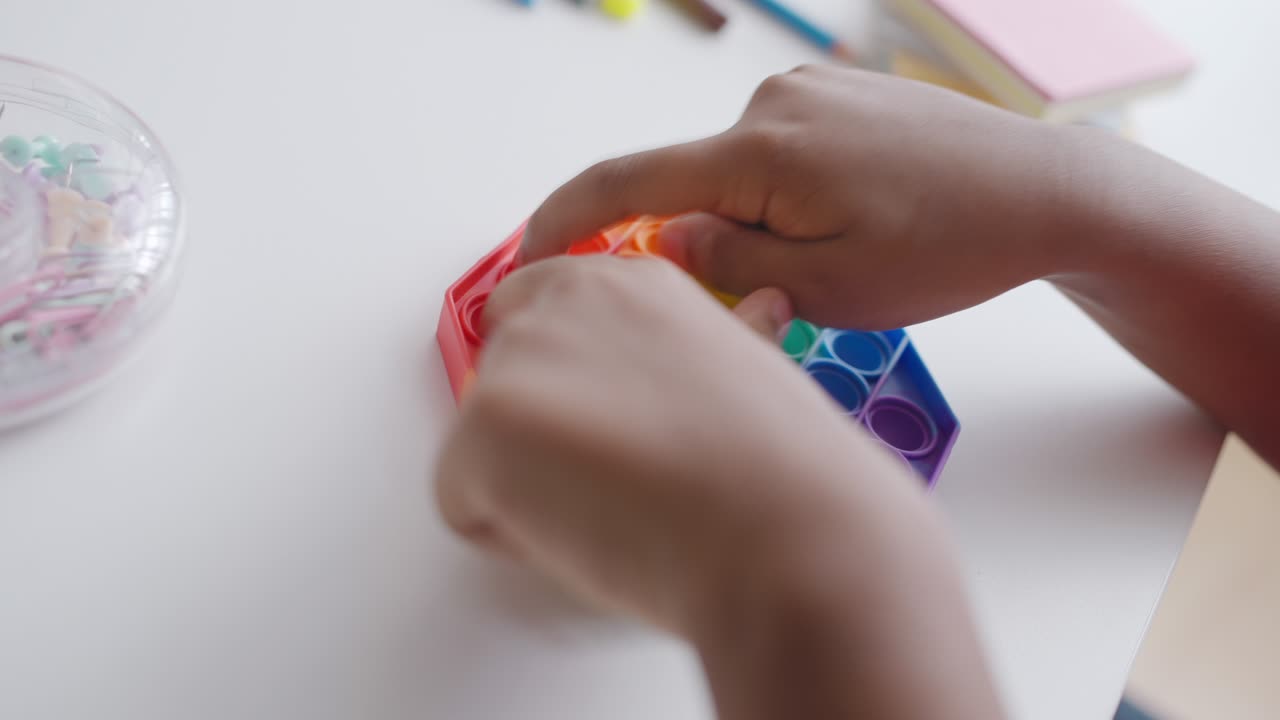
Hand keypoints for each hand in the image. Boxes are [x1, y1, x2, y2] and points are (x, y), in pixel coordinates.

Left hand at [436, 254, 919, 631]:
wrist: (789, 530)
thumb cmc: (785, 470)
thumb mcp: (755, 365)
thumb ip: (717, 337)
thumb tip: (760, 311)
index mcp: (631, 282)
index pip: (542, 310)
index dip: (566, 383)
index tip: (604, 425)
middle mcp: (563, 300)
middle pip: (501, 374)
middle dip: (539, 431)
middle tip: (620, 478)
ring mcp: (515, 359)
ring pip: (480, 442)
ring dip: (527, 483)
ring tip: (619, 505)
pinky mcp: (481, 428)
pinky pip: (459, 501)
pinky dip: (507, 535)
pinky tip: (590, 534)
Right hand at [519, 64, 1081, 329]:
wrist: (1045, 190)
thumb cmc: (948, 248)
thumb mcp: (829, 286)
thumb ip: (729, 266)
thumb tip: (668, 240)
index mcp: (761, 152)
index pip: (626, 183)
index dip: (564, 221)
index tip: (526, 258)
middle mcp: (771, 102)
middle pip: (688, 184)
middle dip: (704, 245)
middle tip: (780, 295)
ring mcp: (806, 89)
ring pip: (735, 172)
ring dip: (755, 222)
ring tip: (843, 255)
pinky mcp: (833, 91)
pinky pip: (774, 150)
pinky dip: (782, 194)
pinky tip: (854, 218)